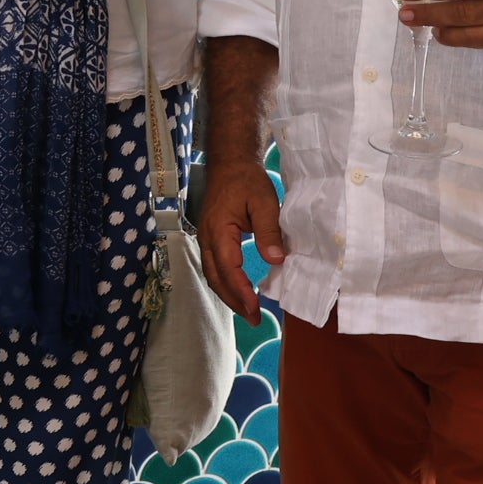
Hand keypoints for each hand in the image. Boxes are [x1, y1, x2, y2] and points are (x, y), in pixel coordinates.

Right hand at [195, 153, 285, 323]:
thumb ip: (269, 232)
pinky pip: (213, 267)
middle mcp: (207, 238)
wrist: (229, 164)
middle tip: (254, 319)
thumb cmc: (247, 180)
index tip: (255, 308)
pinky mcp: (210, 239)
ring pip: (211, 275)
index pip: (228, 268)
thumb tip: (277, 260)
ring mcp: (206, 239)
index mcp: (219, 230)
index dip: (240, 291)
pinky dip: (225, 284)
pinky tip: (238, 291)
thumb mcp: (265, 202)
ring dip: (228, 295)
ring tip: (247, 312)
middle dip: (233, 301)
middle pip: (215, 278)